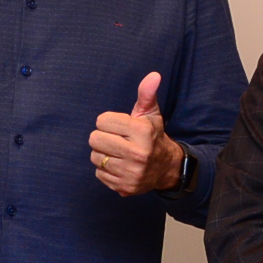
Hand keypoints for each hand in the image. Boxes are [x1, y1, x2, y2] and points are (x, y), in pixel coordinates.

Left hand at [88, 72, 181, 195]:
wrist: (167, 168)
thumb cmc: (153, 136)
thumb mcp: (151, 114)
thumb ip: (147, 94)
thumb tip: (153, 75)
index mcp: (142, 132)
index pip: (102, 121)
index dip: (108, 122)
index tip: (120, 127)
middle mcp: (137, 154)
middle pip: (95, 139)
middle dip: (103, 137)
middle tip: (116, 139)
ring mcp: (131, 173)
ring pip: (95, 157)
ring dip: (103, 154)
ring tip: (117, 153)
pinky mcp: (125, 187)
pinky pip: (99, 174)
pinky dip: (105, 170)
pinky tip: (118, 165)